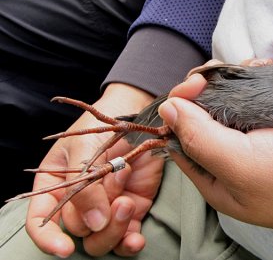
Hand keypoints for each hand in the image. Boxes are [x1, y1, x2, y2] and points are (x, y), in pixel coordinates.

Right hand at [26, 83, 163, 256]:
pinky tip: (136, 239)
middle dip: (95, 216)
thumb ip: (83, 186)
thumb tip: (94, 223)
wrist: (139, 117)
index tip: (64, 248)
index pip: (41, 220)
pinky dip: (131, 243)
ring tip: (126, 201)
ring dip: (114, 228)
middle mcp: (79, 202)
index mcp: (57, 185)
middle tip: (116, 186)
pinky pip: (127, 237)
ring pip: (102, 239)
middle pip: (78, 231)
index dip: (48, 238)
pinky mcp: (131, 210)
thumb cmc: (104, 126)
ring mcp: (106, 207)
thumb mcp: (84, 148)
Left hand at [158, 61, 272, 257]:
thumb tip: (167, 109)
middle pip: (202, 117)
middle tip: (217, 74)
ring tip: (250, 68)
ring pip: (228, 101)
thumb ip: (199, 137)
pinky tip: (265, 69)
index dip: (178, 110)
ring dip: (232, 80)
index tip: (191, 87)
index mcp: (214, 178)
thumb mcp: (241, 165)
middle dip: (206, 90)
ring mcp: (256, 139)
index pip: (180, 138)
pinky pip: (255, 94)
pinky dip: (256, 78)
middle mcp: (231, 159)